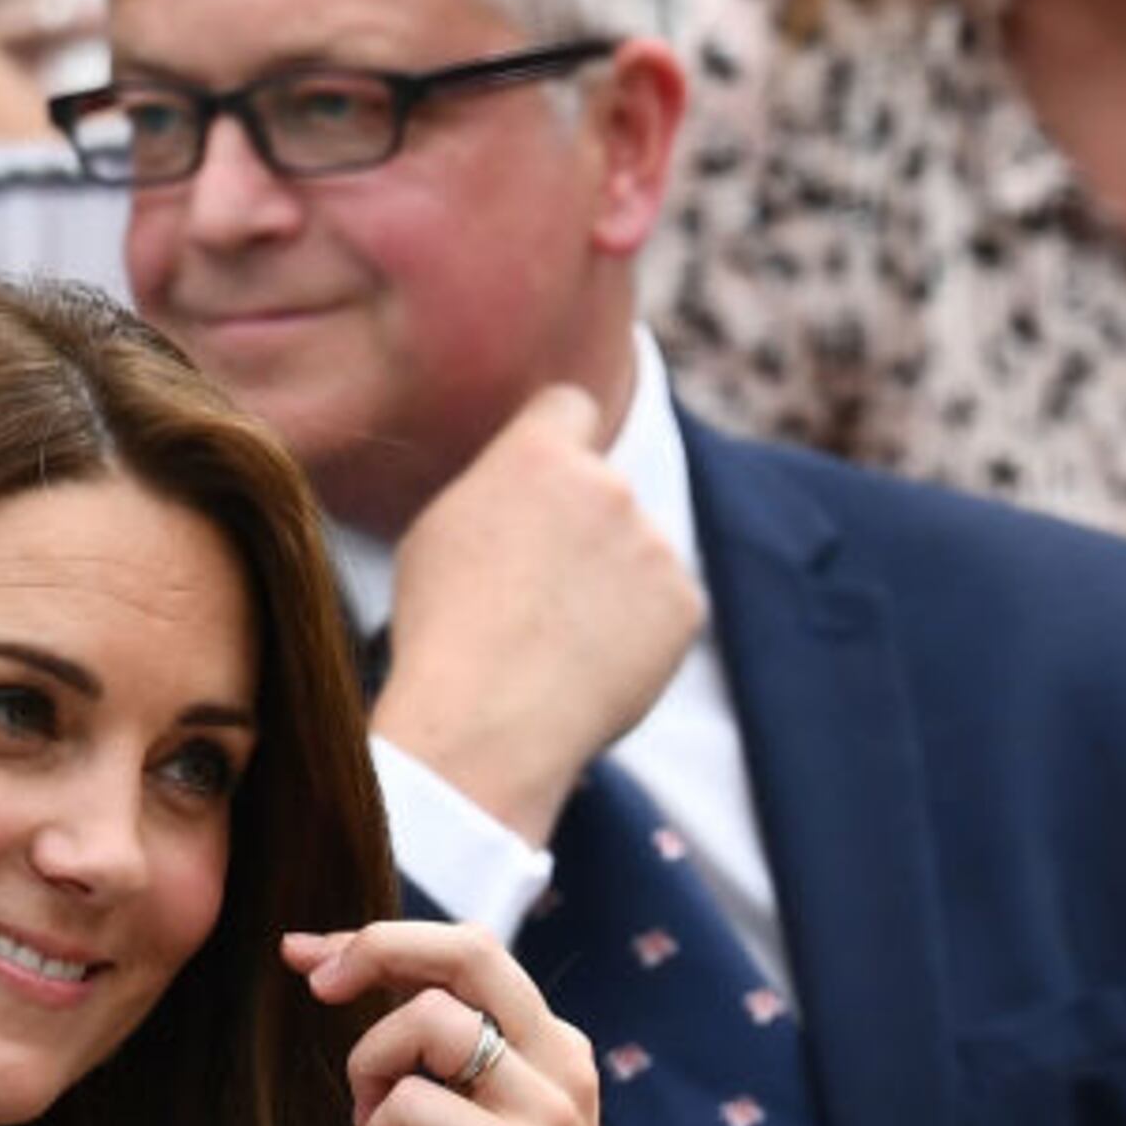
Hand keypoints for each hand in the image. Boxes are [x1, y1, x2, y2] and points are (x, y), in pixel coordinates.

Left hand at [283, 919, 613, 1125]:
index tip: (311, 955)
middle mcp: (563, 1064)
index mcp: (556, 1049)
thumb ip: (445, 1057)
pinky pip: (411, 1103)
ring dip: (372, 1070)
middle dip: (378, 948)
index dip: (384, 938)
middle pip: (468, 950)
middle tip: (321, 986)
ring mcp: (544, 1111)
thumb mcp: (477, 1124)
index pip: (472, 951)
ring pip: (429, 1022)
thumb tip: (360, 976)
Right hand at [373, 385, 705, 846]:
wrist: (486, 720)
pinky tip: (595, 665)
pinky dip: (643, 632)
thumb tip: (522, 486)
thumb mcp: (439, 531)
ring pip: (638, 552)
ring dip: (614, 582)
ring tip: (561, 642)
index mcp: (540, 453)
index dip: (561, 439)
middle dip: (584, 528)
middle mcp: (609, 484)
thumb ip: (496, 488)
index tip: (552, 476)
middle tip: (541, 593)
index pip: (571, 405)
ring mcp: (655, 544)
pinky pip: (666, 606)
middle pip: (605, 491)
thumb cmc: (443, 631)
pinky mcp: (686, 603)